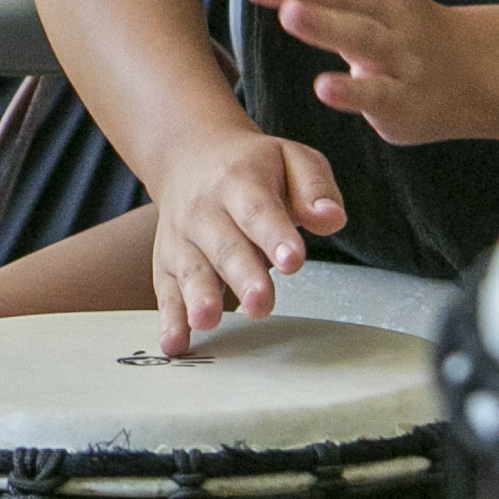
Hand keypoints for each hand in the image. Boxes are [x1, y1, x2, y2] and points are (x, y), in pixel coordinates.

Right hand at [148, 120, 347, 351]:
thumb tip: (331, 218)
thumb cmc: (250, 166)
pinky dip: (169, 319)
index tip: (292, 259)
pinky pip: (167, 292)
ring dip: (199, 297)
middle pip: (225, 246)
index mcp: (240, 180)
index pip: (259, 209)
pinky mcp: (168, 263)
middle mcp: (205, 210)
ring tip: (207, 320)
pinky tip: (175, 343)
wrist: (188, 155)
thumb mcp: (291, 158)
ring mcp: (183, 238)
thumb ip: (315, 187)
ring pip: (192, 270)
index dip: (275, 235)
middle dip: (242, 276)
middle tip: (260, 304)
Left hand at [237, 0, 489, 146]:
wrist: (472, 73)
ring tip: (288, 14)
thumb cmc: (399, 20)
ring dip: (326, 25)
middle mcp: (390, 8)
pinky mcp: (406, 99)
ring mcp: (401, 54)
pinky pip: (380, 94)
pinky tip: (324, 88)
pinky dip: (354, 91)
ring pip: (363, 36)